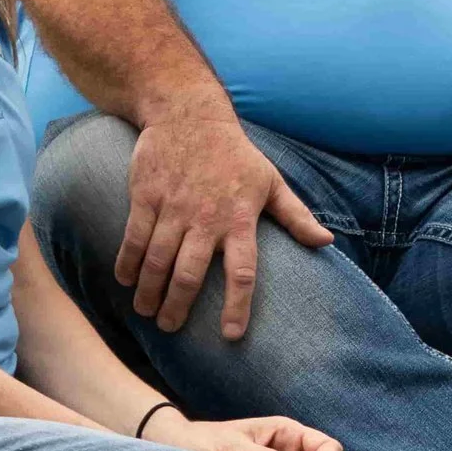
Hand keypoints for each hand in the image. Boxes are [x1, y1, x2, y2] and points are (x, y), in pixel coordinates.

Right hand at [116, 106, 331, 339]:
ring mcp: (174, 208)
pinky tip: (125, 282)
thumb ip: (297, 217)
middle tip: (170, 328)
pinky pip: (133, 238)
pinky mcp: (146, 197)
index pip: (243, 271)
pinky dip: (127, 264)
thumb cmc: (236, 155)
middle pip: (191, 274)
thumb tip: (326, 242)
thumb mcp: (272, 182)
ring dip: (150, 292)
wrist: (189, 114)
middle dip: (178, 306)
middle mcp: (206, 218)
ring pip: (158, 261)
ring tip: (146, 312)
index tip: (231, 336)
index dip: (238, 305)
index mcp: (240, 218)